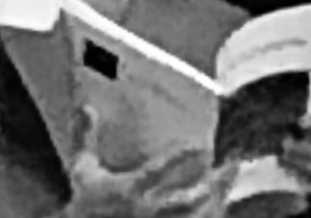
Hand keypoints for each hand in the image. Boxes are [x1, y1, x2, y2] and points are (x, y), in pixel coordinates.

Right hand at [65, 108, 232, 217]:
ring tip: (226, 190)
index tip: (202, 146)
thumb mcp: (81, 170)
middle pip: (184, 202)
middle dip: (209, 188)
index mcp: (128, 190)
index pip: (159, 171)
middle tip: (228, 170)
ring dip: (213, 208)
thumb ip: (85, 136)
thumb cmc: (85, 205)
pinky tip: (217, 210)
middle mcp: (144, 212)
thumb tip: (86, 104)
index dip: (181, 158)